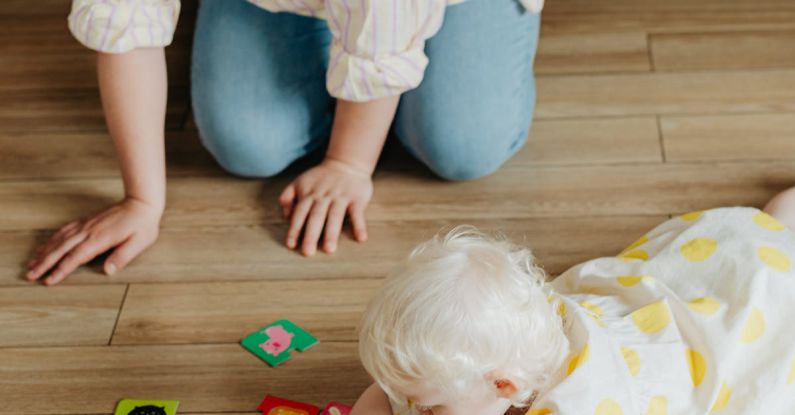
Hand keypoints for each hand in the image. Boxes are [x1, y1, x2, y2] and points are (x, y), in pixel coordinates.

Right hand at [25, 197, 161, 284]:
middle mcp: (89, 231)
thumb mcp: (139, 243)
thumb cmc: (143, 225)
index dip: (61, 270)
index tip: (48, 280)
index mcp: (100, 239)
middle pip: (61, 249)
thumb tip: (108, 271)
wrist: (141, 203)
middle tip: (30, 275)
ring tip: (32, 263)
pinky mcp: (86, 221)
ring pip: (60, 239)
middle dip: (44, 263)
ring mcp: (86, 225)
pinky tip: (45, 245)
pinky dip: (52, 239)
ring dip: (44, 252)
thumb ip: (123, 256)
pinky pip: (65, 230)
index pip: (75, 257)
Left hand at [279, 158, 372, 255]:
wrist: (346, 162)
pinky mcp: (357, 198)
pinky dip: (360, 225)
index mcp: (309, 194)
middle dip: (311, 235)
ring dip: (332, 233)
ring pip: (335, 216)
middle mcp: (324, 196)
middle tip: (307, 252)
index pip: (300, 213)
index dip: (295, 229)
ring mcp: (341, 197)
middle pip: (316, 217)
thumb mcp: (300, 182)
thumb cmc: (321, 177)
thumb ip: (287, 197)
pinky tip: (360, 238)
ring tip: (329, 249)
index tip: (291, 245)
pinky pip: (358, 213)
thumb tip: (285, 217)